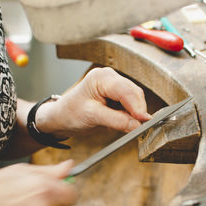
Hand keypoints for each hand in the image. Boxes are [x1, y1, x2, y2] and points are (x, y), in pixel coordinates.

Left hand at [36, 67, 150, 137]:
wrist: (61, 118)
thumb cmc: (70, 113)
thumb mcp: (92, 117)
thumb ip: (117, 120)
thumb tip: (137, 125)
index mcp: (101, 77)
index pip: (127, 91)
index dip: (137, 107)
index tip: (144, 122)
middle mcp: (110, 77)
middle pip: (134, 93)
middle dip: (138, 111)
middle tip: (140, 128)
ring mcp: (114, 84)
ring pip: (135, 99)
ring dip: (135, 114)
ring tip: (127, 126)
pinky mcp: (117, 94)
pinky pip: (131, 104)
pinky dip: (131, 114)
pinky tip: (123, 122)